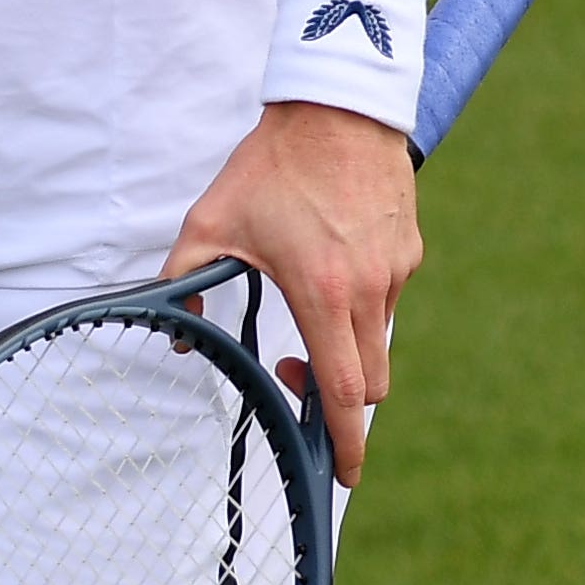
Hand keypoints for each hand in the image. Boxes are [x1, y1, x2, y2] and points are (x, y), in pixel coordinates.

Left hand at [165, 101, 419, 486]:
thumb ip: (183, 279)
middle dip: (337, 400)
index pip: (343, 389)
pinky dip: (360, 308)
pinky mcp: (409, 253)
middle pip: (368, 381)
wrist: (335, 110)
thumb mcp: (209, 222)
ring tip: (303, 314)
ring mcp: (396, 272)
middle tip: (293, 380)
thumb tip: (176, 330)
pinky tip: (327, 268)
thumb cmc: (270, 168)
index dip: (344, 440)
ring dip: (346, 349)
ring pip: (378, 341)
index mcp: (322, 292)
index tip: (343, 474)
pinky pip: (387, 300)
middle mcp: (369, 290)